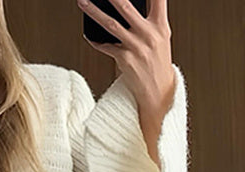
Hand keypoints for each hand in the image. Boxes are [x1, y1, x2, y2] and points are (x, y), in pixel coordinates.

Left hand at [77, 0, 175, 116]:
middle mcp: (149, 34)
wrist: (158, 91)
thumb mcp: (161, 37)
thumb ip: (148, 21)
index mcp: (161, 25)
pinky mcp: (125, 60)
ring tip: (83, 2)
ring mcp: (136, 47)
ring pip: (111, 25)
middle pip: (127, 8)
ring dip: (94, 12)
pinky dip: (95, 41)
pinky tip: (88, 35)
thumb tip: (125, 7)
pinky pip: (105, 47)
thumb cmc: (157, 62)